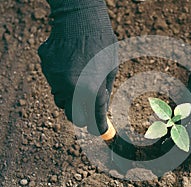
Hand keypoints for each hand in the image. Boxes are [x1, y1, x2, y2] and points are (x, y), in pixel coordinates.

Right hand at [38, 0, 117, 134]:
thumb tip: (101, 109)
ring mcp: (55, 79)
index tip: (101, 131)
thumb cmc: (103, 43)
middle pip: (74, 117)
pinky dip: (63, 83)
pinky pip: (54, 84)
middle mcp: (71, 89)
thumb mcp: (112, 69)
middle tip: (90, 111)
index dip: (98, 127)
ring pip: (62, 101)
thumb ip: (104, 92)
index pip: (94, 119)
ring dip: (72, 100)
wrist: (81, 18)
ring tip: (81, 85)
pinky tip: (71, 68)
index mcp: (91, 90)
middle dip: (83, 116)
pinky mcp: (46, 69)